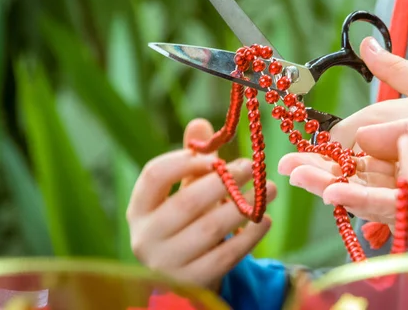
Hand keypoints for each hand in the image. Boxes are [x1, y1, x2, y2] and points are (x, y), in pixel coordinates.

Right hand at [127, 119, 275, 289]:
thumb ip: (191, 161)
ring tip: (269, 189)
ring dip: (244, 206)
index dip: (187, 160)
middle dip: (225, 181)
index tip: (217, 156)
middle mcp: (145, 237)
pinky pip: (225, 256)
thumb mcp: (184, 192)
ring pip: (210, 229)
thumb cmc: (186, 223)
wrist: (185, 277)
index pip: (154, 175)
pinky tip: (264, 220)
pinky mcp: (192, 282)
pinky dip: (249, 237)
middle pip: (187, 202)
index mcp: (138, 209)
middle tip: (253, 166)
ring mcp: (167, 263)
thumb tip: (200, 124)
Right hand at [278, 37, 407, 238]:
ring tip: (305, 180)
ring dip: (333, 186)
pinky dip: (366, 202)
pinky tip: (340, 196)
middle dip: (320, 171)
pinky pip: (392, 206)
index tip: (296, 157)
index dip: (324, 150)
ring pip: (365, 189)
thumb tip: (363, 47)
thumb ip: (396, 70)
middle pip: (352, 170)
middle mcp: (397, 163)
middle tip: (289, 169)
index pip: (350, 143)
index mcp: (393, 136)